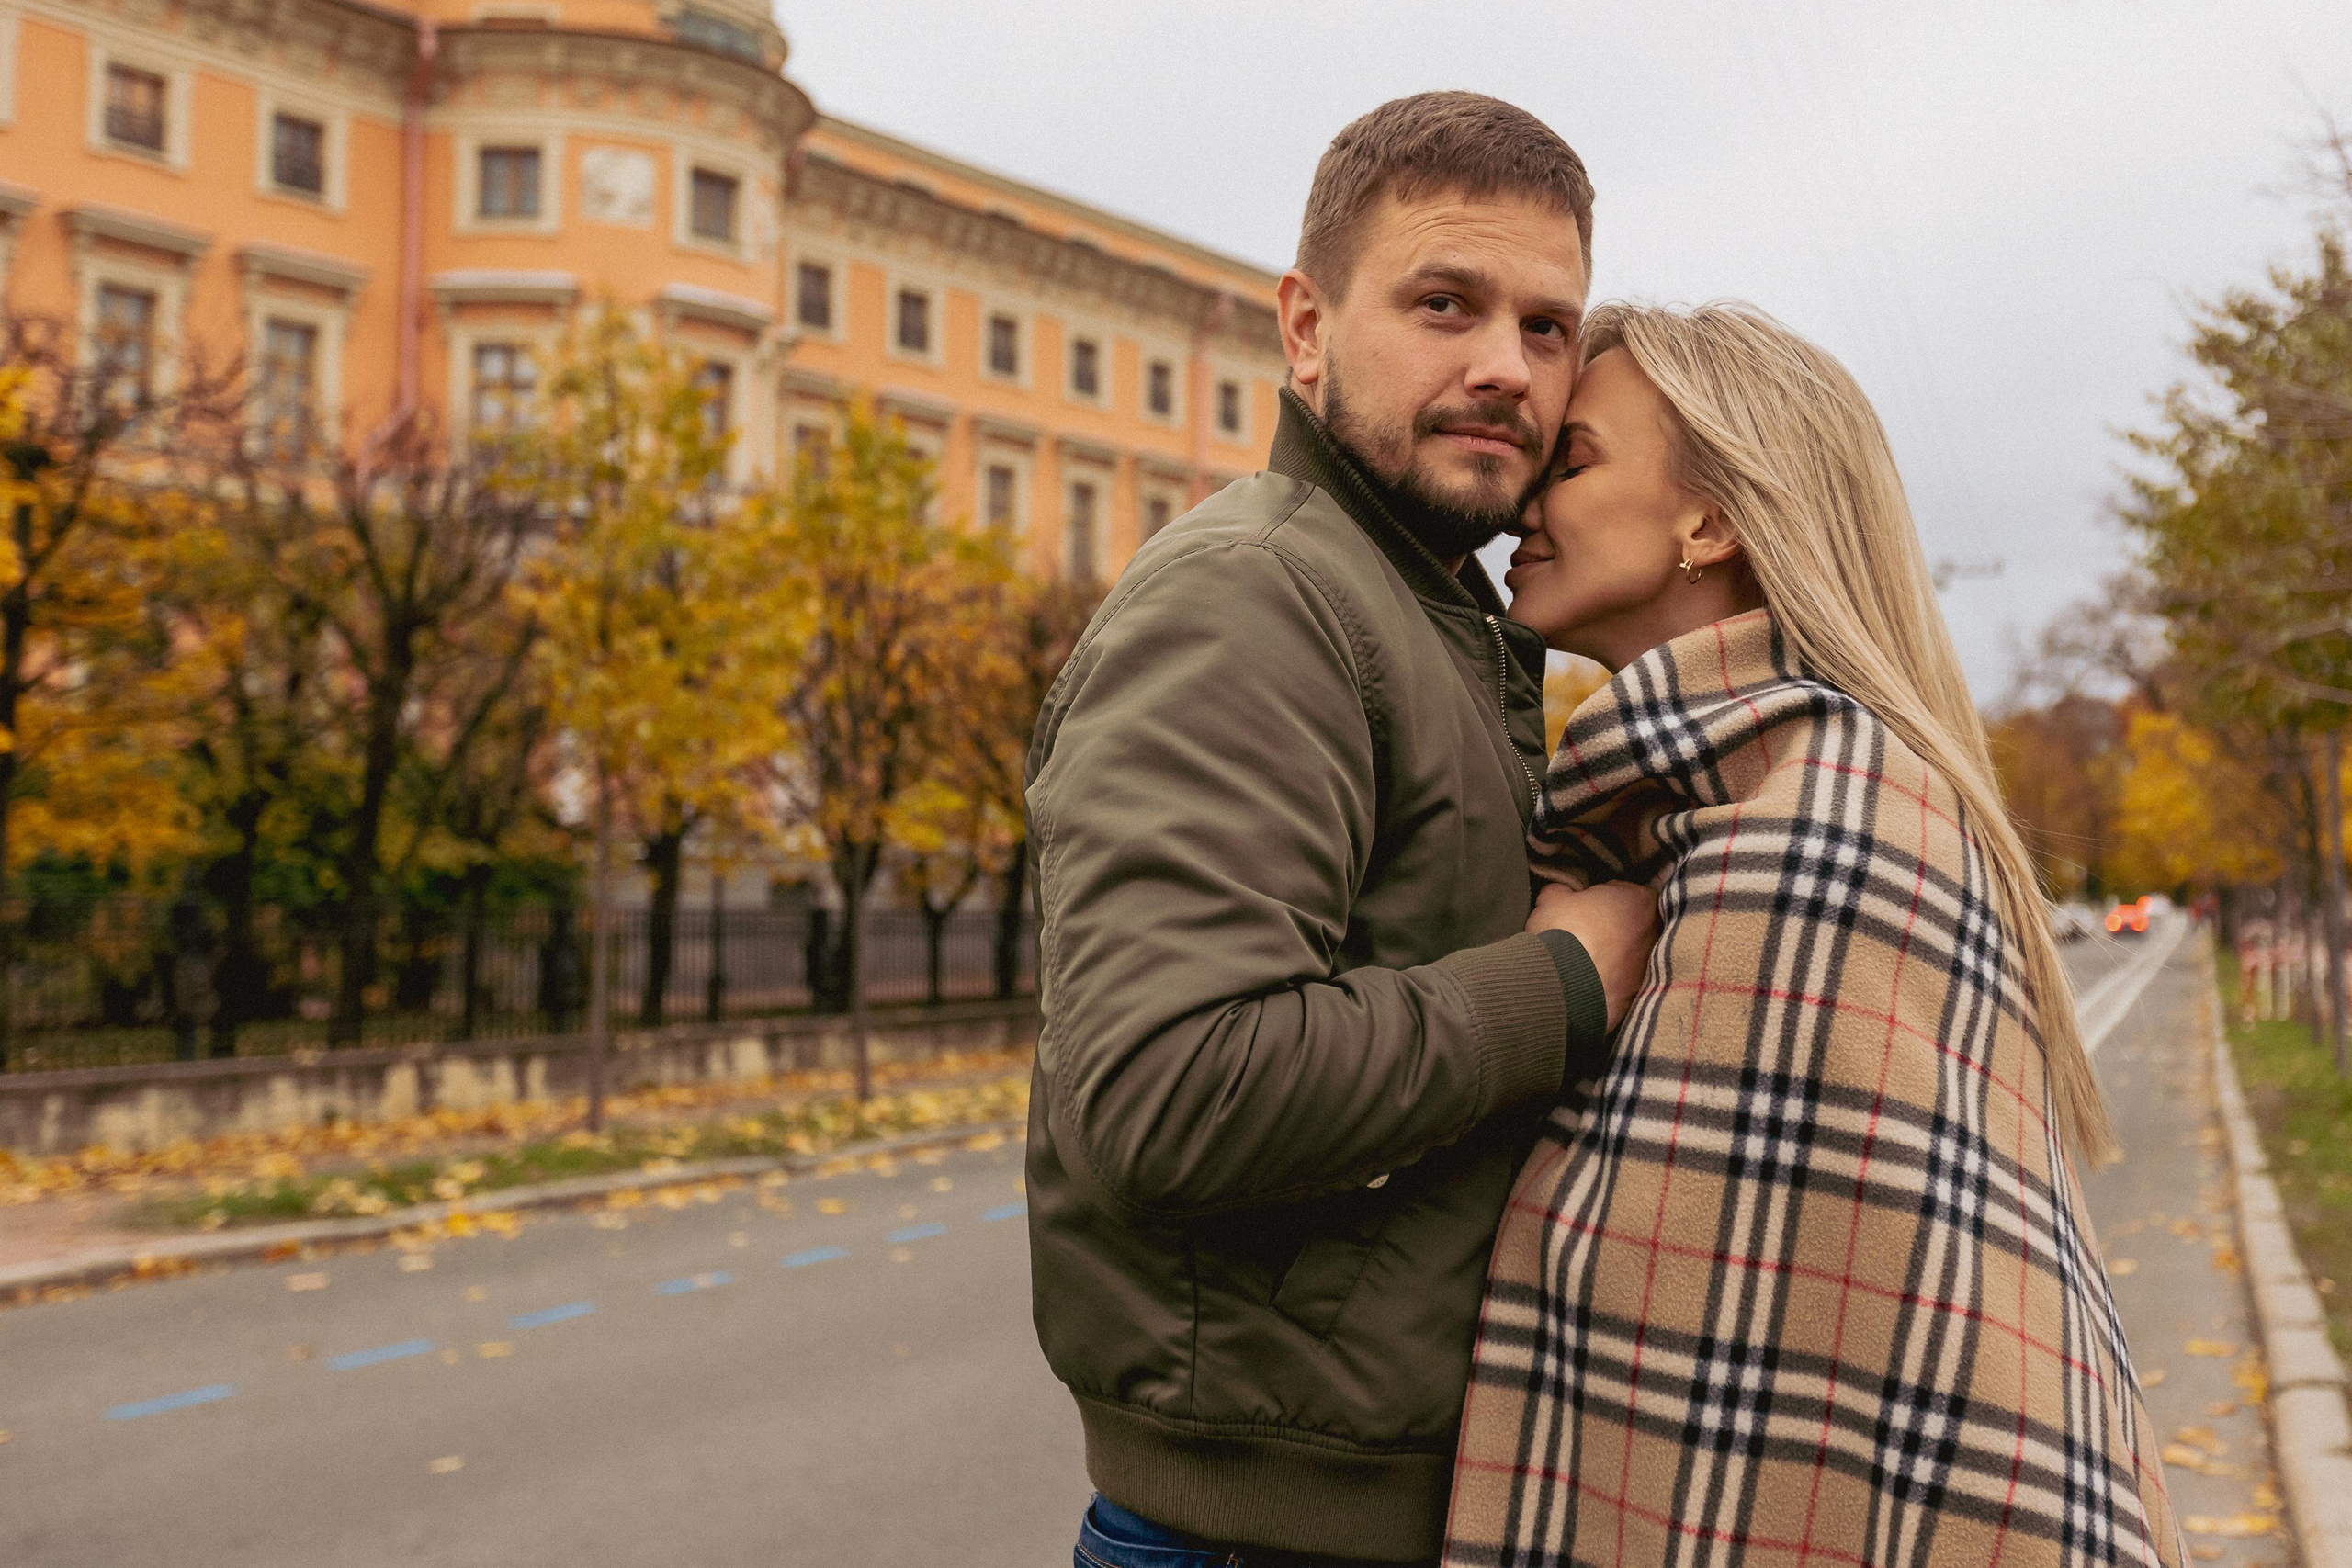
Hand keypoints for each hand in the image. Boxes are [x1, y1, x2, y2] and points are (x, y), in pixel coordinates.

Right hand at [1527, 880, 1658, 1031]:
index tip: (1585, 905)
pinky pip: (1621, 983)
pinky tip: (1584, 981)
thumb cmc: (1563, 932)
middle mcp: (1653, 932)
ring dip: (1611, 956)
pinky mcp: (1637, 996)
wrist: (1562, 986)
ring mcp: (1648, 967)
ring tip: (1581, 960)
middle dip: (1612, 927)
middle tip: (1583, 931)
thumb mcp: (1552, 899)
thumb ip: (1563, 890)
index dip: (1602, 896)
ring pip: (1629, 955)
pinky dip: (1607, 981)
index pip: (1625, 891)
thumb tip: (1562, 893)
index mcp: (1639, 900)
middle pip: (1632, 923)